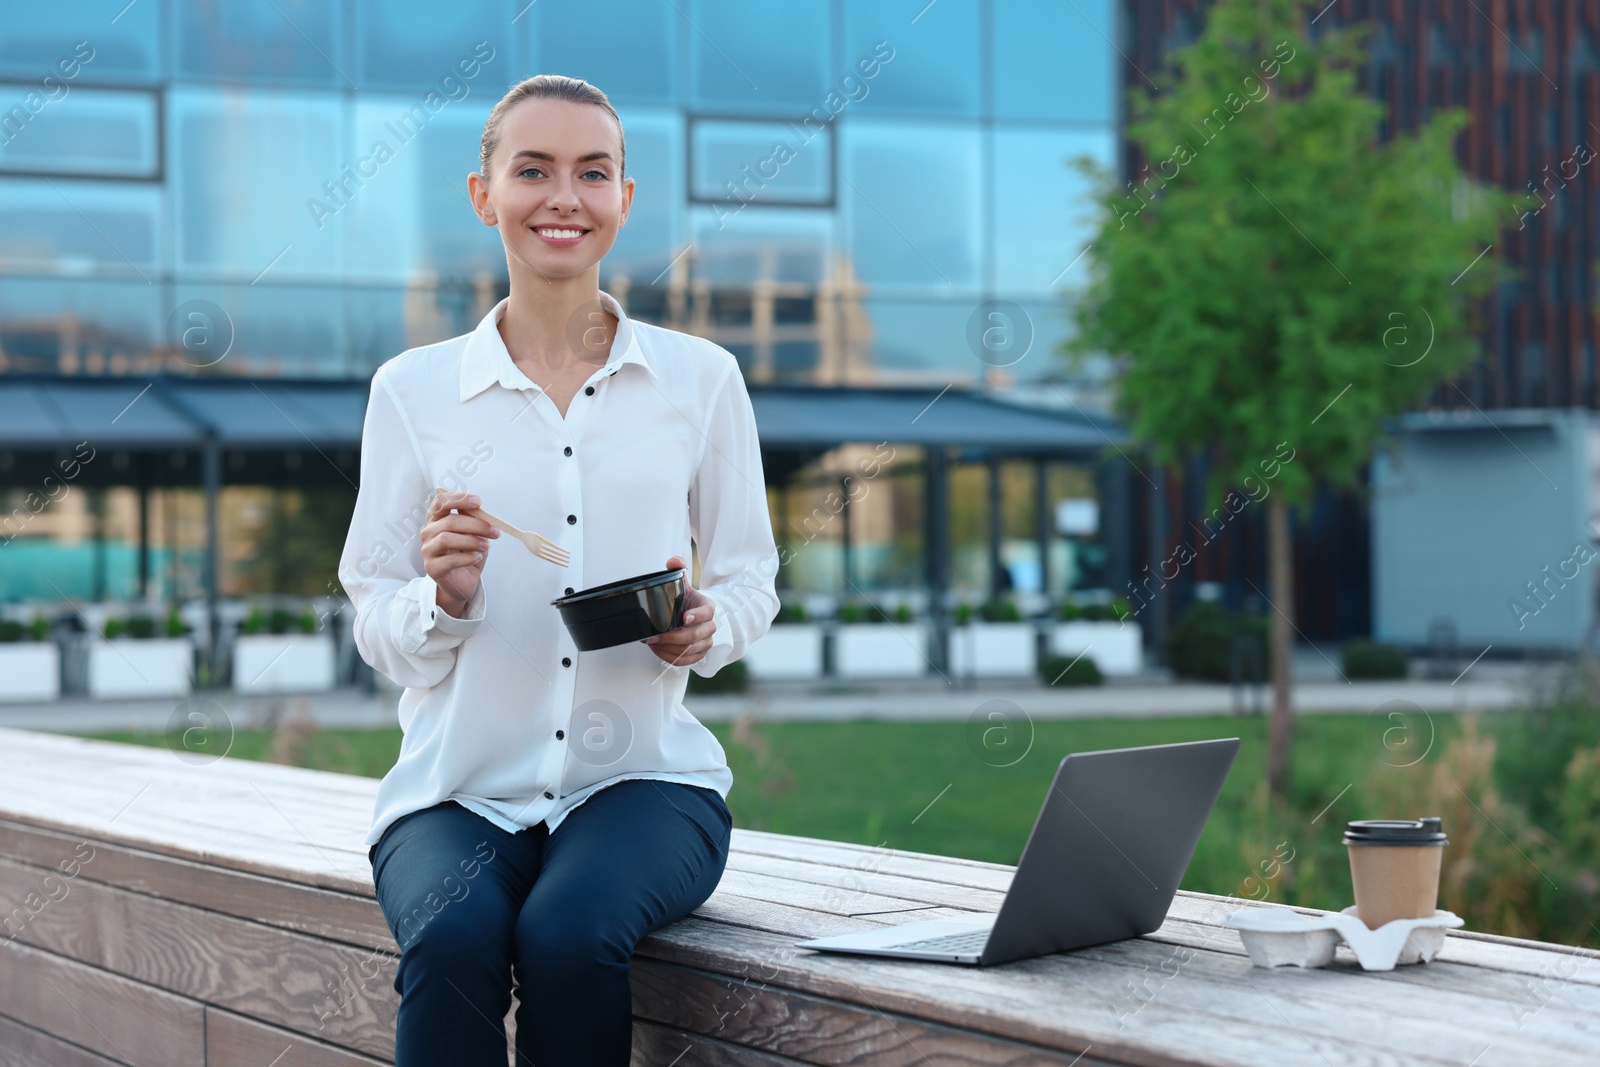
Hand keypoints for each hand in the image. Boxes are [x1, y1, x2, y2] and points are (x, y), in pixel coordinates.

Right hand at [422, 489, 498, 616]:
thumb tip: (479, 510)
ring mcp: (428, 550)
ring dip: (471, 541)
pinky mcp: (432, 568)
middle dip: (476, 525)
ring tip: (486, 545)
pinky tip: (477, 557)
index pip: (440, 502)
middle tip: (494, 531)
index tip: (478, 502)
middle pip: (449, 521)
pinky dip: (467, 557)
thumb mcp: (474, 534)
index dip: (458, 499)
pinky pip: (449, 560)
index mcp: (437, 519)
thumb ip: (474, 521)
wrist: (462, 581)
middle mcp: (429, 532)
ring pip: (446, 539)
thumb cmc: (467, 554)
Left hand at [645, 555, 715, 665]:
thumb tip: (673, 561)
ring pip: (689, 651)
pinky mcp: (698, 655)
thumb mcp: (682, 583)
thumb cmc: (687, 601)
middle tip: (654, 636)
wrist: (692, 616)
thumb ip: (677, 569)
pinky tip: (658, 650)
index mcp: (708, 607)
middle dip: (672, 637)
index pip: (707, 612)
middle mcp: (709, 627)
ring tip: (652, 642)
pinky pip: (685, 662)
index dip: (697, 616)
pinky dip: (670, 657)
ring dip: (668, 648)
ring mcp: (705, 642)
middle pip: (694, 636)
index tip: (685, 617)